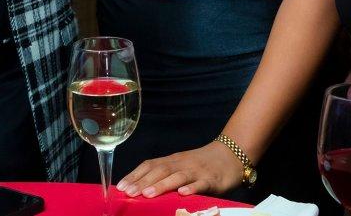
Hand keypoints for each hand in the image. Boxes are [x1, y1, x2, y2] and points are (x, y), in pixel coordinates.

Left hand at [117, 140, 241, 197]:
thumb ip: (164, 175)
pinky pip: (200, 184)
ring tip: (147, 194)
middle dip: (143, 182)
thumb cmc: (199, 164)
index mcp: (171, 161)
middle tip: (128, 192)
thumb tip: (140, 188)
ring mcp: (196, 171)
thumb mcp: (180, 166)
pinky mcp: (211, 179)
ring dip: (161, 185)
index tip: (120, 187)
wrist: (230, 155)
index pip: (149, 165)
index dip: (135, 175)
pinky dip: (191, 188)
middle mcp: (181, 164)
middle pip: (160, 171)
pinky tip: (182, 194)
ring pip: (177, 177)